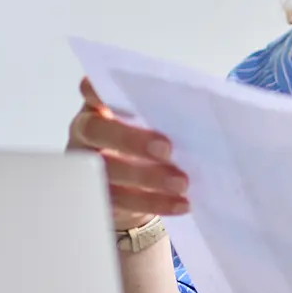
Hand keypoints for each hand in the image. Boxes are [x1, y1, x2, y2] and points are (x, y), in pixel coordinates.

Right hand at [66, 77, 189, 230]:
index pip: (92, 91)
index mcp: (99, 107)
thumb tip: (204, 104)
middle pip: (97, 132)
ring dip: (148, 178)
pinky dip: (156, 203)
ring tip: (182, 182)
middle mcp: (87, 134)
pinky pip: (125, 203)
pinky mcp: (99, 199)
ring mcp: (88, 168)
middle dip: (131, 140)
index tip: (118, 89)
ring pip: (110, 172)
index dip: (99, 90)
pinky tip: (181, 203)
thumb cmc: (146, 140)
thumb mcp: (151, 121)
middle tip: (166, 148)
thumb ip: (164, 112)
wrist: (133, 188)